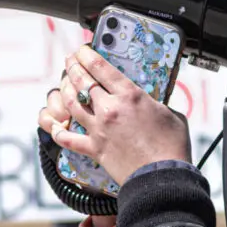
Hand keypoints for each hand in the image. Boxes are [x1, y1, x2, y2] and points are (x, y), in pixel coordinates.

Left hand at [38, 45, 190, 186]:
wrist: (163, 177)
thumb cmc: (172, 147)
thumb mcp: (170, 114)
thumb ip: (156, 104)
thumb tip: (152, 104)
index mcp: (130, 95)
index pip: (101, 67)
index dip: (87, 54)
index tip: (82, 49)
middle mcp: (109, 108)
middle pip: (82, 81)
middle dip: (72, 67)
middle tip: (70, 61)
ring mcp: (99, 129)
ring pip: (71, 104)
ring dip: (64, 91)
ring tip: (63, 84)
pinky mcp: (94, 149)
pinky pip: (68, 138)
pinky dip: (58, 131)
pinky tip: (54, 125)